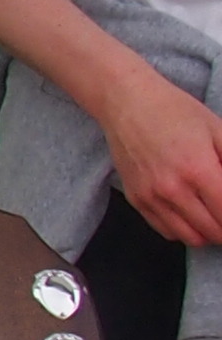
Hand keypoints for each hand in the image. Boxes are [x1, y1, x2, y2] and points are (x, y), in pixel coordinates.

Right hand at [103, 60, 221, 247]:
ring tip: (215, 216)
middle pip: (213, 231)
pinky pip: (166, 230)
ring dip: (208, 233)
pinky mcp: (136, 199)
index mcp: (198, 169)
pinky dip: (184, 230)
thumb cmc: (174, 111)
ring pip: (190, 237)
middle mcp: (172, 189)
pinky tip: (192, 213)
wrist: (127, 103)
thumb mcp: (218, 130)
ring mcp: (151, 197)